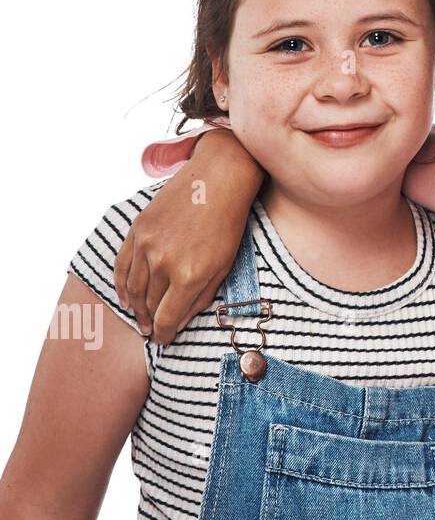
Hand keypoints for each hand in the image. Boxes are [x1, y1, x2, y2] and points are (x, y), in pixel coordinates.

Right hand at [114, 128, 263, 342]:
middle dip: (151, 322)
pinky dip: (121, 284)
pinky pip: (122, 265)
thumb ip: (201, 297)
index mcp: (189, 276)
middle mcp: (163, 263)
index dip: (164, 334)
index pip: (167, 319)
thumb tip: (178, 321)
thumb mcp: (225, 266)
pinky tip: (126, 297)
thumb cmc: (228, 224)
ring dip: (135, 307)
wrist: (218, 179)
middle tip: (152, 331)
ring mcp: (146, 245)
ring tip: (140, 318)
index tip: (164, 340)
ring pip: (132, 288)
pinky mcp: (137, 230)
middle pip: (149, 305)